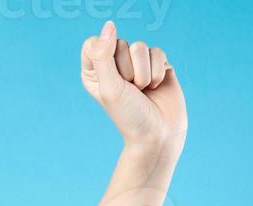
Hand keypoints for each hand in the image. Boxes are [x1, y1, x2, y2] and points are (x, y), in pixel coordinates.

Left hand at [80, 20, 186, 148]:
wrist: (159, 133)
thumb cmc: (129, 115)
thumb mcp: (110, 87)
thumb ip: (104, 55)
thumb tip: (109, 25)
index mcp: (94, 72)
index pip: (93, 44)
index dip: (104, 55)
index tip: (110, 75)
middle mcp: (113, 66)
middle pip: (119, 43)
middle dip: (127, 69)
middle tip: (130, 91)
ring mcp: (136, 63)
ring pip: (140, 46)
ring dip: (143, 72)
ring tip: (143, 90)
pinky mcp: (156, 63)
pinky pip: (158, 52)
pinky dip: (157, 71)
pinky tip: (155, 87)